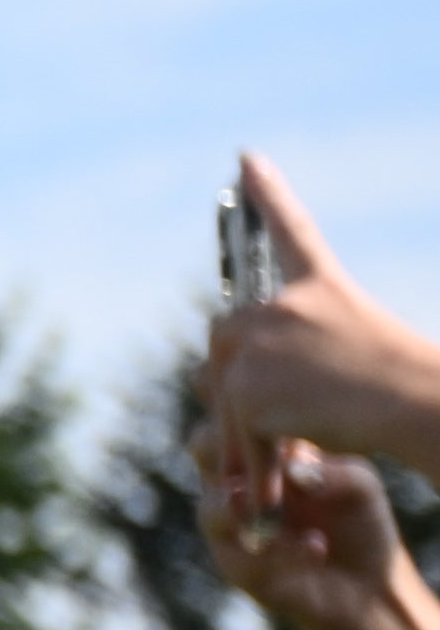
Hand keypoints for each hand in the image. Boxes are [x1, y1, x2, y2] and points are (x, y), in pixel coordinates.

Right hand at [208, 398, 421, 629]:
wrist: (363, 582)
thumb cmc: (358, 519)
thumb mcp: (355, 481)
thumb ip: (322, 469)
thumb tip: (288, 467)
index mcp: (259, 450)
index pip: (231, 413)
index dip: (237, 403)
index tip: (272, 411)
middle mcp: (234, 481)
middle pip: (202, 446)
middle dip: (222, 443)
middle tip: (260, 452)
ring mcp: (230, 524)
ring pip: (210, 506)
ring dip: (241, 503)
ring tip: (276, 506)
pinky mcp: (235, 564)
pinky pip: (244, 553)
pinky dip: (280, 549)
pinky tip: (316, 547)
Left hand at [211, 161, 439, 468]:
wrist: (413, 403)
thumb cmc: (398, 389)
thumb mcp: (346, 350)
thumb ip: (283, 344)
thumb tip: (215, 359)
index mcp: (320, 287)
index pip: (292, 230)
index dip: (269, 193)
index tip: (246, 156)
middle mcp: (281, 303)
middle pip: (225, 343)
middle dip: (237, 383)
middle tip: (276, 420)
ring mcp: (258, 338)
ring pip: (223, 392)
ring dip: (245, 429)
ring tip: (293, 448)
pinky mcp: (245, 383)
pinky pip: (233, 428)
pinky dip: (251, 457)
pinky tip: (277, 473)